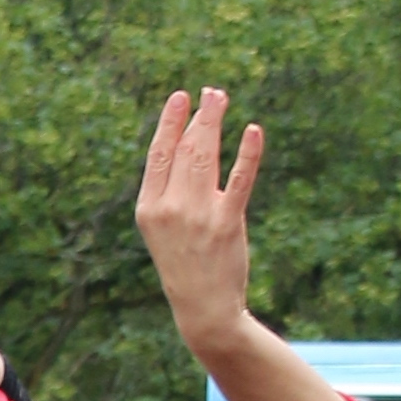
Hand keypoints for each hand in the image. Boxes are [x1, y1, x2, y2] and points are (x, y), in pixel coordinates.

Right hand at [135, 87, 263, 362]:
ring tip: (222, 99)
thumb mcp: (165, 229)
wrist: (202, 307)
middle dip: (200, 116)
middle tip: (213, 93)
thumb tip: (194, 141)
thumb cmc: (184, 264)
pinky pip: (240, 179)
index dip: (170, 123)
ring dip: (215, 122)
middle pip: (185, 150)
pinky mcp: (227, 222)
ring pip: (206, 156)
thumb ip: (172, 190)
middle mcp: (170, 209)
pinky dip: (247, 152)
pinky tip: (252, 130)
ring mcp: (199, 215)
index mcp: (149, 209)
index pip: (159, 155)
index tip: (180, 97)